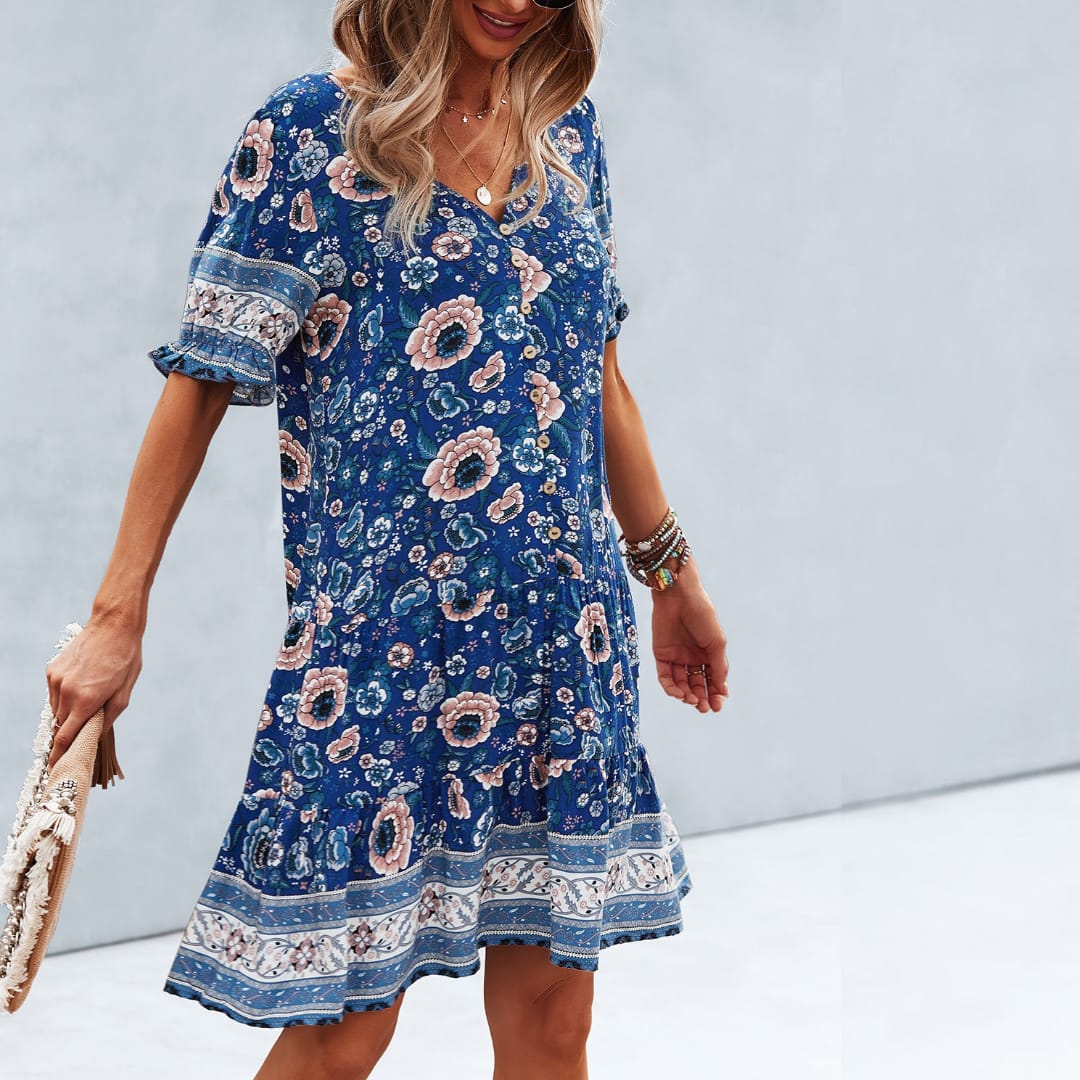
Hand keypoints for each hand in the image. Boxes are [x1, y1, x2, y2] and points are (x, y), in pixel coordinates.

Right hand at [44, 611, 142, 769]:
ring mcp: (56, 680)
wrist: (113, 625)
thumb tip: (95, 737)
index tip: (56, 768)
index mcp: (87, 701)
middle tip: (79, 735)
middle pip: (60, 726)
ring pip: (56, 710)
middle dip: (68, 733)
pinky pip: (54, 694)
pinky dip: (64, 697)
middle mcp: (67, 692)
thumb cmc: (126, 658)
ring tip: (86, 701)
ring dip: (67, 714)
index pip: (66, 738)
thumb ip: (109, 718)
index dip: (60, 756)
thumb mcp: (125, 692)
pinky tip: (81, 686)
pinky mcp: (51, 671)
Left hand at [650, 564, 728, 712]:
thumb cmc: (702, 615)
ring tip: (693, 701)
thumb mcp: (716, 643)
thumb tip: (723, 690)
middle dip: (702, 699)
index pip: (712, 680)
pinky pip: (665, 677)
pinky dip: (672, 688)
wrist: (679, 596)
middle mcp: (692, 657)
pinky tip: (680, 694)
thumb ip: (718, 667)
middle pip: (697, 685)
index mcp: (708, 654)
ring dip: (688, 696)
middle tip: (706, 708)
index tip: (719, 705)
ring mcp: (676, 657)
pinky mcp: (661, 655)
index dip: (716, 694)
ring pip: (681, 684)